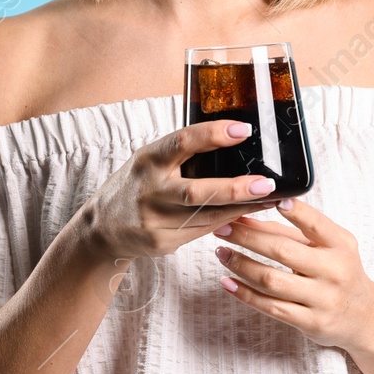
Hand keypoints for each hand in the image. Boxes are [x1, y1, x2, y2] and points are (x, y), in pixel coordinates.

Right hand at [82, 120, 279, 261]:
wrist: (101, 229)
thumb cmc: (136, 186)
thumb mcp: (149, 161)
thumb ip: (181, 153)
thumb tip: (232, 139)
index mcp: (148, 160)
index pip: (182, 142)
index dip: (214, 134)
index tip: (244, 130)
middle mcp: (150, 190)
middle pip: (196, 191)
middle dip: (235, 188)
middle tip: (267, 184)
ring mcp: (155, 220)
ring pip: (206, 216)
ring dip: (242, 209)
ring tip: (273, 199)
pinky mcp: (162, 243)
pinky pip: (203, 231)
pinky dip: (228, 222)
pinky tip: (249, 215)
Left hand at [213, 197, 373, 352]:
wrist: (363, 317)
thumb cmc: (338, 272)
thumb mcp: (327, 247)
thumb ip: (291, 232)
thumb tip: (247, 218)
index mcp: (340, 245)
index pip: (316, 224)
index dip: (296, 212)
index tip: (274, 200)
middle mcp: (334, 271)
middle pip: (282, 251)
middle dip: (247, 237)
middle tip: (223, 227)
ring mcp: (323, 299)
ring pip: (271, 280)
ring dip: (240, 265)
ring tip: (222, 253)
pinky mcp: (311, 322)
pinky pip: (271, 307)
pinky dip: (245, 294)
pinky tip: (228, 282)